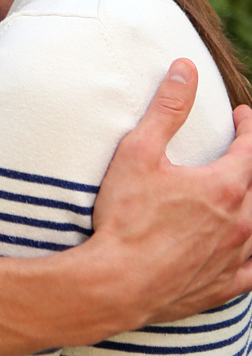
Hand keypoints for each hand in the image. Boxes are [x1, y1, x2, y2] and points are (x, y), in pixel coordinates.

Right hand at [92, 58, 251, 326]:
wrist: (117, 283)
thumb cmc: (125, 217)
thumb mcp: (139, 152)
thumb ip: (167, 109)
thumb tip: (186, 68)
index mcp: (223, 187)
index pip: (250, 149)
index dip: (247, 127)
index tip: (241, 115)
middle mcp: (239, 223)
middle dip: (251, 164)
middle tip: (241, 151)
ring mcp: (234, 259)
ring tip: (243, 195)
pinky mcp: (223, 287)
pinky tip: (246, 250)